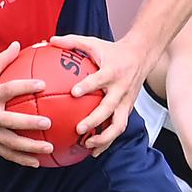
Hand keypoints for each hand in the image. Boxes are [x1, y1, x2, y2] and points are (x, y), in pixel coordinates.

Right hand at [0, 41, 52, 166]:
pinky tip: (37, 162)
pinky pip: (6, 153)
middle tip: (48, 122)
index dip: (25, 87)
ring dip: (30, 147)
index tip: (43, 84)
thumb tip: (18, 43)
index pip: (8, 90)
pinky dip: (21, 159)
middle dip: (29, 123)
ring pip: (11, 142)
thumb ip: (2, 60)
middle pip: (11, 121)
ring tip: (49, 148)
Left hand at [49, 33, 147, 154]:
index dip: (88, 86)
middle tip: (78, 129)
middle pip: (109, 108)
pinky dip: (107, 141)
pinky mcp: (128, 110)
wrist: (142, 55)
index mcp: (112, 72)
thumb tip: (49, 40)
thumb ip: (72, 42)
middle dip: (95, 120)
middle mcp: (120, 89)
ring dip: (105, 138)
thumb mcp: (94, 42)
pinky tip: (93, 151)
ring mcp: (126, 101)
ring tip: (88, 146)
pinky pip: (118, 128)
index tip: (74, 93)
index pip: (100, 80)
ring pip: (119, 124)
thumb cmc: (112, 50)